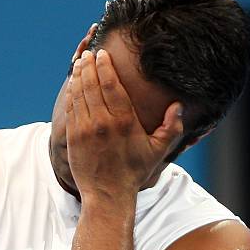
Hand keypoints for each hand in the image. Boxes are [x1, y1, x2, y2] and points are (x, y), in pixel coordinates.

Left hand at [65, 49, 183, 200]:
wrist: (108, 194)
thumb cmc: (133, 172)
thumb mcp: (157, 151)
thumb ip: (171, 128)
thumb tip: (179, 106)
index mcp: (124, 121)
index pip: (110, 84)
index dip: (104, 66)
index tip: (102, 54)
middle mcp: (103, 122)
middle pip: (92, 84)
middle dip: (89, 65)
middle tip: (88, 54)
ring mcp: (85, 129)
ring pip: (79, 93)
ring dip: (78, 76)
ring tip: (80, 64)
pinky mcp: (73, 137)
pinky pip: (71, 108)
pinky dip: (71, 94)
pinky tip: (72, 85)